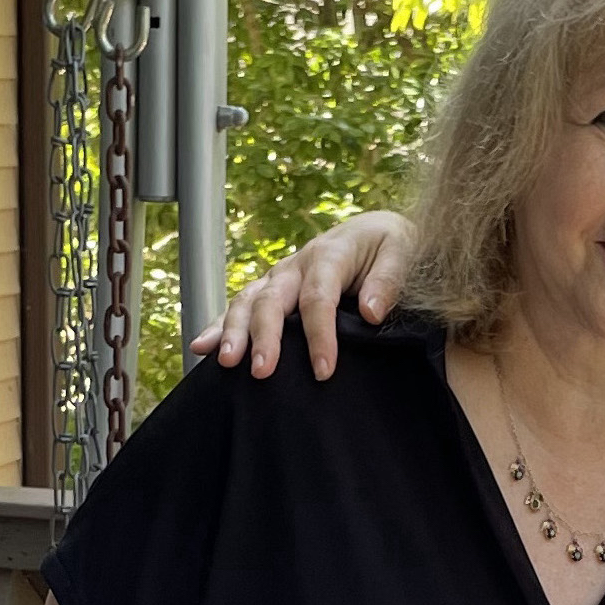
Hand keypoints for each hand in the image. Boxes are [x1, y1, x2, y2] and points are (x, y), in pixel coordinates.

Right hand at [201, 213, 414, 378]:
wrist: (377, 233)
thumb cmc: (393, 247)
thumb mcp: (402, 253)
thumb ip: (388, 280)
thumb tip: (370, 311)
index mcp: (330, 253)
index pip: (318, 297)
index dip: (319, 335)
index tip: (324, 370)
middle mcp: (298, 263)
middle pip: (272, 299)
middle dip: (264, 336)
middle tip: (262, 371)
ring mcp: (280, 277)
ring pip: (248, 301)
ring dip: (234, 331)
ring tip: (227, 361)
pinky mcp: (271, 289)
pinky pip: (240, 306)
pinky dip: (219, 325)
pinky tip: (202, 347)